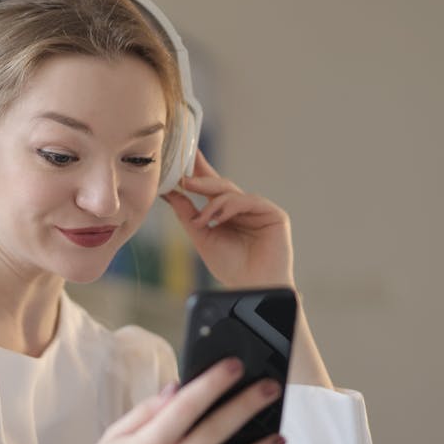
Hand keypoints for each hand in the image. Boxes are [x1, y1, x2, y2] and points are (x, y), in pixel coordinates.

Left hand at [162, 149, 293, 288]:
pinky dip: (230, 207)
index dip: (199, 170)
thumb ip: (188, 214)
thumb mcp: (202, 237)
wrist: (251, 289)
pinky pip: (248, 201)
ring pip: (232, 192)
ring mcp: (259, 210)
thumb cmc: (231, 267)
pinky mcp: (274, 214)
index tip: (183, 154)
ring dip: (213, 202)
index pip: (211, 187)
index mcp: (227, 213)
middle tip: (183, 178)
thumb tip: (169, 193)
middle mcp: (243, 208)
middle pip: (220, 185)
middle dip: (201, 179)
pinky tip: (218, 218)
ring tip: (201, 219)